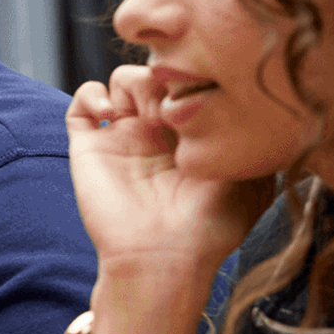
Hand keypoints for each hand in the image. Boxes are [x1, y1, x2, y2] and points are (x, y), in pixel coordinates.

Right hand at [67, 65, 275, 333]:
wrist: (164, 259)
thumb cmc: (210, 225)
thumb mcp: (250, 177)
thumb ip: (250, 136)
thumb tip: (252, 100)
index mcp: (192, 138)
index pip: (190, 85)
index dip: (195, 78)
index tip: (203, 94)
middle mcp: (156, 134)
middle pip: (156, 75)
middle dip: (165, 76)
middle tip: (173, 102)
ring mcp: (121, 138)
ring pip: (120, 80)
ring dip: (133, 81)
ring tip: (145, 110)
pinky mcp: (89, 146)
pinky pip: (81, 102)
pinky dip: (92, 93)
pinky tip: (111, 110)